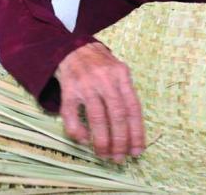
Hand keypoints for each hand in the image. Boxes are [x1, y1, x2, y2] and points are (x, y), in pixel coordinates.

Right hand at [56, 42, 144, 162]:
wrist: (73, 48)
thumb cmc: (101, 65)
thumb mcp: (119, 72)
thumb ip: (126, 94)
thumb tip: (134, 128)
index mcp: (121, 75)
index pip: (133, 108)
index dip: (136, 131)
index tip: (137, 150)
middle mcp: (105, 79)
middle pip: (117, 114)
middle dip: (120, 140)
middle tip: (120, 158)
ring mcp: (86, 84)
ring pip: (96, 117)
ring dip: (102, 140)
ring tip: (105, 155)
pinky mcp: (68, 90)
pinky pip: (71, 115)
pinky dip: (77, 130)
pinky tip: (84, 140)